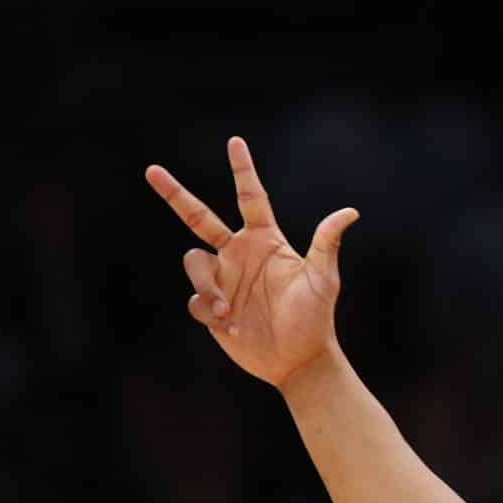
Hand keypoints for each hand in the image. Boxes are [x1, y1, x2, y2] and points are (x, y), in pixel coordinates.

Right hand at [146, 138, 358, 387]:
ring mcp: (223, 279)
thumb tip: (350, 211)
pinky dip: (208, 310)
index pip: (250, 198)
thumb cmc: (315, 318)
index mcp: (264, 240)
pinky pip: (195, 300)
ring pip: (193, 263)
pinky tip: (229, 326)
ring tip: (228, 312)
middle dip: (175, 194)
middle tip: (152, 170)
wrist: (298, 360)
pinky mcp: (212, 308)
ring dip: (207, 286)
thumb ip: (327, 243)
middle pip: (199, 217)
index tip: (235, 142)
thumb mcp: (323, 280)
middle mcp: (238, 254)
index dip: (242, 170)